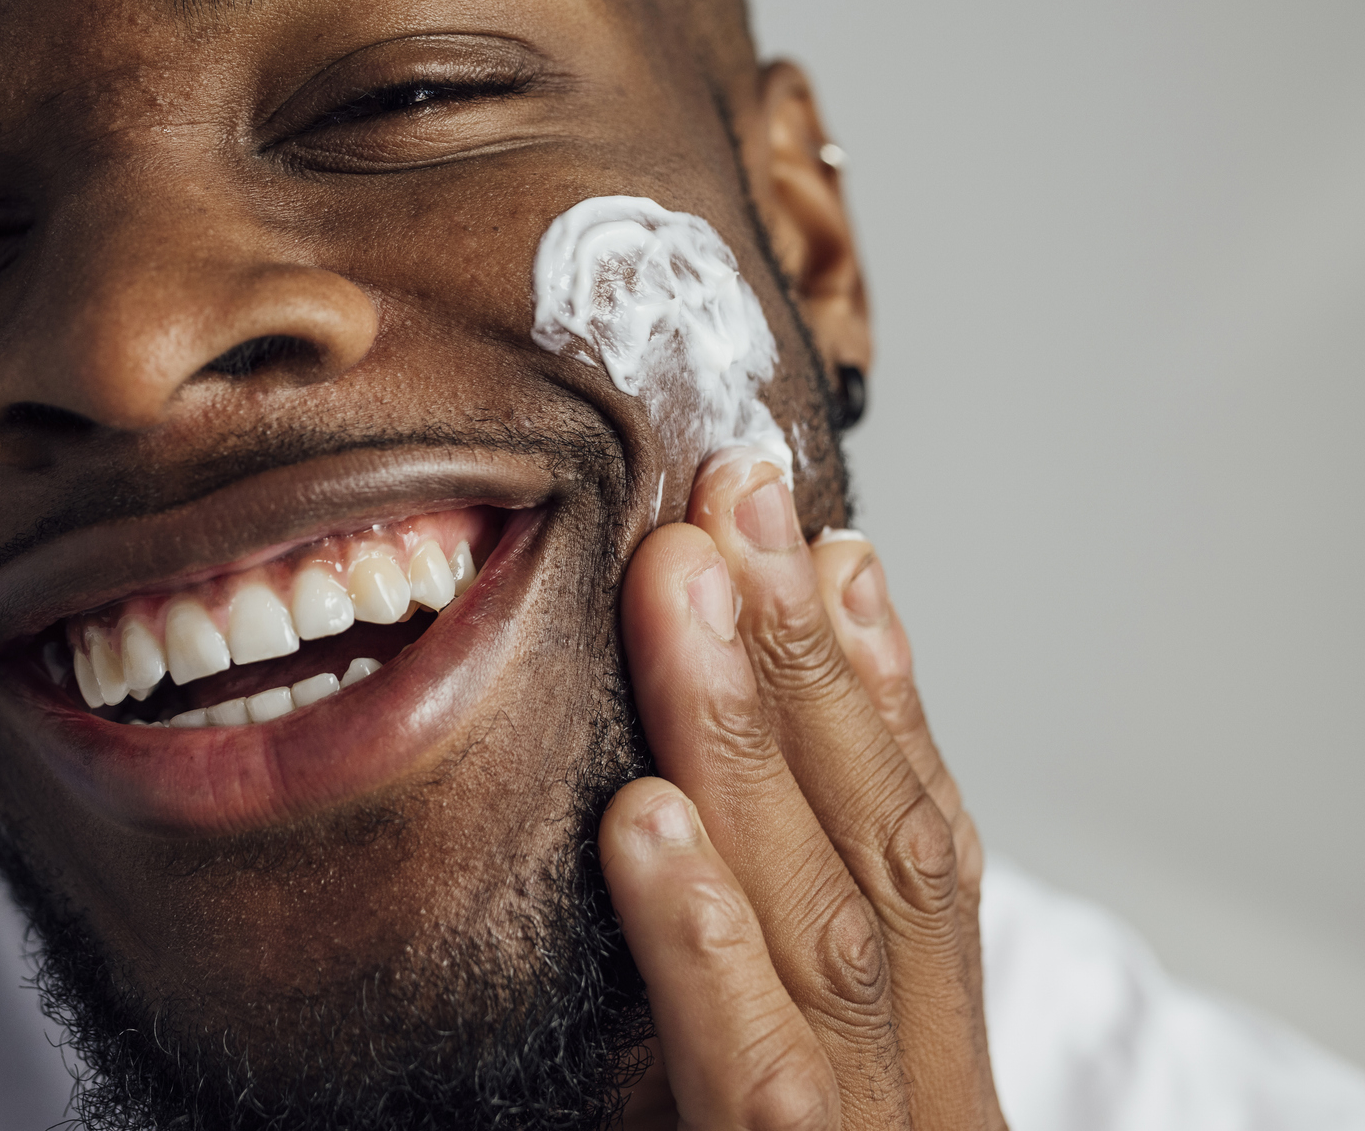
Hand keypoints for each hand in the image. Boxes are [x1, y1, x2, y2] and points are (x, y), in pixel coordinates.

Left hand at [601, 458, 1003, 1129]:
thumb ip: (753, 945)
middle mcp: (920, 1095)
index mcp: (922, 1058)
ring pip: (827, 923)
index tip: (813, 534)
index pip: (918, 836)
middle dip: (806, 657)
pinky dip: (702, 936)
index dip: (872, 678)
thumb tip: (689, 776)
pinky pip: (754, 1072)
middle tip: (732, 496)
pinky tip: (645, 817)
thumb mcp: (758, 1067)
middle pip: (880, 846)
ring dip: (751, 734)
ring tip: (681, 582)